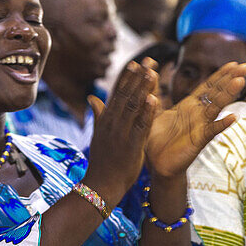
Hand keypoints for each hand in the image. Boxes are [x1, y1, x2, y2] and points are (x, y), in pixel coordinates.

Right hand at [84, 60, 159, 202]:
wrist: (101, 184)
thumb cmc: (103, 161)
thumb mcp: (99, 135)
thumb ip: (99, 114)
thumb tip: (92, 97)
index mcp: (105, 120)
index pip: (117, 94)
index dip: (128, 78)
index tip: (137, 63)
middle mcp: (111, 123)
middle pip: (125, 96)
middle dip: (138, 77)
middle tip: (148, 60)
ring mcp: (120, 133)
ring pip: (133, 107)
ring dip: (143, 89)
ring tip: (151, 73)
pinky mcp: (130, 145)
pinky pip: (140, 125)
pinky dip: (146, 112)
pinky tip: (154, 99)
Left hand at [146, 61, 245, 177]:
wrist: (156, 163)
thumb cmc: (156, 138)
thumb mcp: (153, 112)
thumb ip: (153, 93)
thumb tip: (149, 73)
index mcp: (188, 106)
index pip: (207, 87)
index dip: (220, 75)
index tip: (233, 63)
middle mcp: (198, 114)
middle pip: (216, 93)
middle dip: (230, 79)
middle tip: (245, 65)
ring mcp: (200, 126)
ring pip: (216, 107)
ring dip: (228, 95)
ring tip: (240, 81)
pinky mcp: (198, 140)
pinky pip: (211, 131)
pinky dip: (221, 125)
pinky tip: (232, 118)